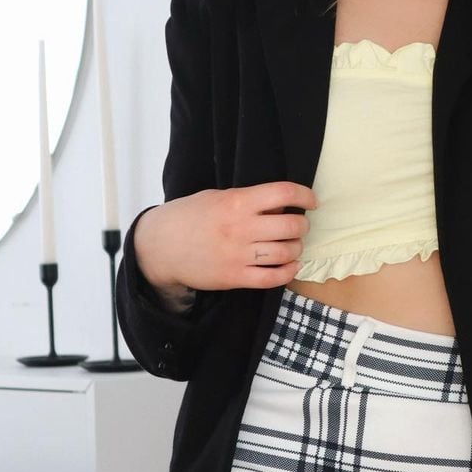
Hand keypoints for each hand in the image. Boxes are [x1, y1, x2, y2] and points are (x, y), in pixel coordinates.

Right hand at [133, 180, 319, 292]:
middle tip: (299, 226)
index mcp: (237, 202)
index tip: (310, 201)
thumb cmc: (189, 216)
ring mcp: (238, 255)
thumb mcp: (217, 197)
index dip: (305, 195)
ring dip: (297, 248)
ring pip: (286, 253)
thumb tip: (281, 207)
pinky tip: (290, 265)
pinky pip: (272, 278)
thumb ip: (248, 200)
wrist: (160, 246)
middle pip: (291, 226)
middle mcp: (241, 228)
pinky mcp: (234, 277)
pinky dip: (288, 272)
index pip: (283, 193)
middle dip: (302, 226)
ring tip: (293, 245)